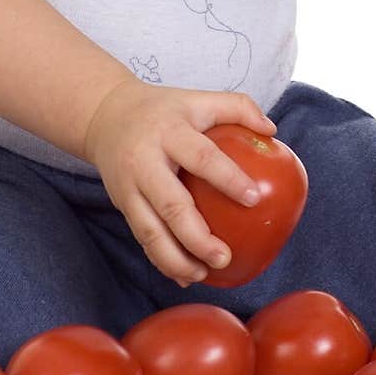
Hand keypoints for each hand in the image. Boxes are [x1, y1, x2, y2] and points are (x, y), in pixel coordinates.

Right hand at [83, 78, 275, 285]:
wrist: (104, 115)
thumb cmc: (163, 109)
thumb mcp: (198, 98)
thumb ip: (237, 107)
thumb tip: (271, 129)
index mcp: (170, 133)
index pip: (201, 157)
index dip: (228, 178)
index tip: (253, 198)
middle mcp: (146, 162)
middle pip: (171, 205)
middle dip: (197, 237)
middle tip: (225, 257)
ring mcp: (130, 187)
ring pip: (150, 231)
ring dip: (176, 259)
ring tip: (203, 275)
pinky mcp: (122, 205)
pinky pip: (142, 238)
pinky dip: (161, 260)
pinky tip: (183, 275)